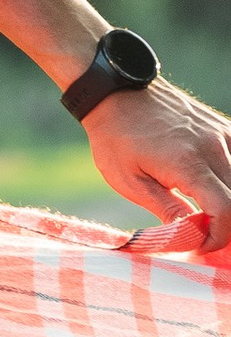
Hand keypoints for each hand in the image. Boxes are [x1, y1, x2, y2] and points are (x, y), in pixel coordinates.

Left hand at [84, 81, 230, 254]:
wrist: (117, 92)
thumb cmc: (116, 137)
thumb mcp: (129, 181)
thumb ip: (166, 209)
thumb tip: (192, 236)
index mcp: (187, 163)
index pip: (226, 211)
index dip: (218, 237)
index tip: (199, 244)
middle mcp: (213, 147)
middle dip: (226, 225)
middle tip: (202, 234)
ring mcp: (222, 134)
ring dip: (229, 204)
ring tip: (208, 214)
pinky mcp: (224, 128)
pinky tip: (214, 189)